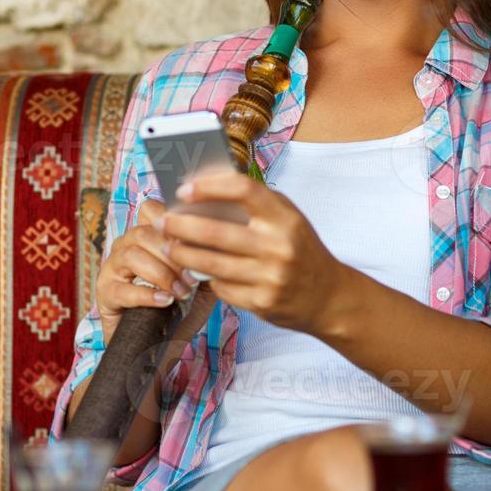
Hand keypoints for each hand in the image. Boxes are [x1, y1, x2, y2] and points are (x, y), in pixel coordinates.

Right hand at [95, 197, 218, 349]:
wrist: (157, 344)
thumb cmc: (178, 308)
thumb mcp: (200, 282)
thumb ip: (205, 261)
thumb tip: (220, 243)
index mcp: (146, 235)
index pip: (152, 210)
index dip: (173, 220)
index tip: (194, 240)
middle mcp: (125, 245)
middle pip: (144, 232)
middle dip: (173, 254)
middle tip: (193, 277)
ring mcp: (112, 267)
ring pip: (132, 255)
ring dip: (162, 274)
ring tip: (180, 292)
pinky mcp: (105, 293)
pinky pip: (123, 289)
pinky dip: (147, 295)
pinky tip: (165, 302)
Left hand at [155, 169, 350, 337]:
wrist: (329, 297)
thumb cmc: (300, 250)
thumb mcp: (288, 220)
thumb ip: (255, 206)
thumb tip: (205, 192)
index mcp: (285, 218)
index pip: (244, 190)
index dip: (209, 187)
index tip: (184, 189)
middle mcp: (279, 246)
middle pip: (216, 232)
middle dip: (180, 226)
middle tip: (161, 221)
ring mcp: (270, 277)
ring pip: (211, 264)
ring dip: (183, 254)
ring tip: (168, 246)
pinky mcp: (262, 303)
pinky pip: (222, 288)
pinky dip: (208, 279)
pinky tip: (200, 271)